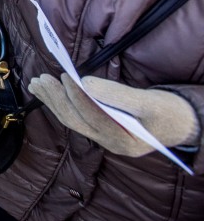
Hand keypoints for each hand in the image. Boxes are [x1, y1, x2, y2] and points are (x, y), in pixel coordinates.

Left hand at [28, 74, 199, 155]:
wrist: (184, 125)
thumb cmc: (171, 112)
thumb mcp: (150, 102)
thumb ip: (118, 95)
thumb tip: (86, 83)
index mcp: (124, 140)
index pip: (93, 116)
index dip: (77, 96)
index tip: (64, 76)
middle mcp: (110, 143)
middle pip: (75, 120)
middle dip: (56, 99)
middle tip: (40, 80)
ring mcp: (105, 139)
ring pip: (72, 120)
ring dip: (53, 101)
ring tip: (37, 84)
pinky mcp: (102, 131)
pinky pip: (77, 118)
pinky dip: (62, 104)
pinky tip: (51, 93)